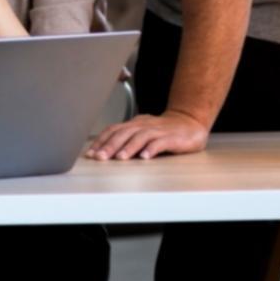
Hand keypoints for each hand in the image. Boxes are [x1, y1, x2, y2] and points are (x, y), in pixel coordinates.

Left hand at [86, 109, 208, 160]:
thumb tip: (104, 151)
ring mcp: (158, 131)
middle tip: (100, 157)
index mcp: (134, 124)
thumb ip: (126, 139)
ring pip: (140, 137)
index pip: (113, 130)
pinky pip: (160, 143)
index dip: (101, 141)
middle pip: (124, 133)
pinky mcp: (172, 138)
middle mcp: (143, 125)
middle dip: (110, 145)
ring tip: (120, 158)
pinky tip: (145, 157)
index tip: (91, 153)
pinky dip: (151, 149)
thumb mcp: (141, 132)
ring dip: (128, 147)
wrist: (189, 122)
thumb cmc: (163, 131)